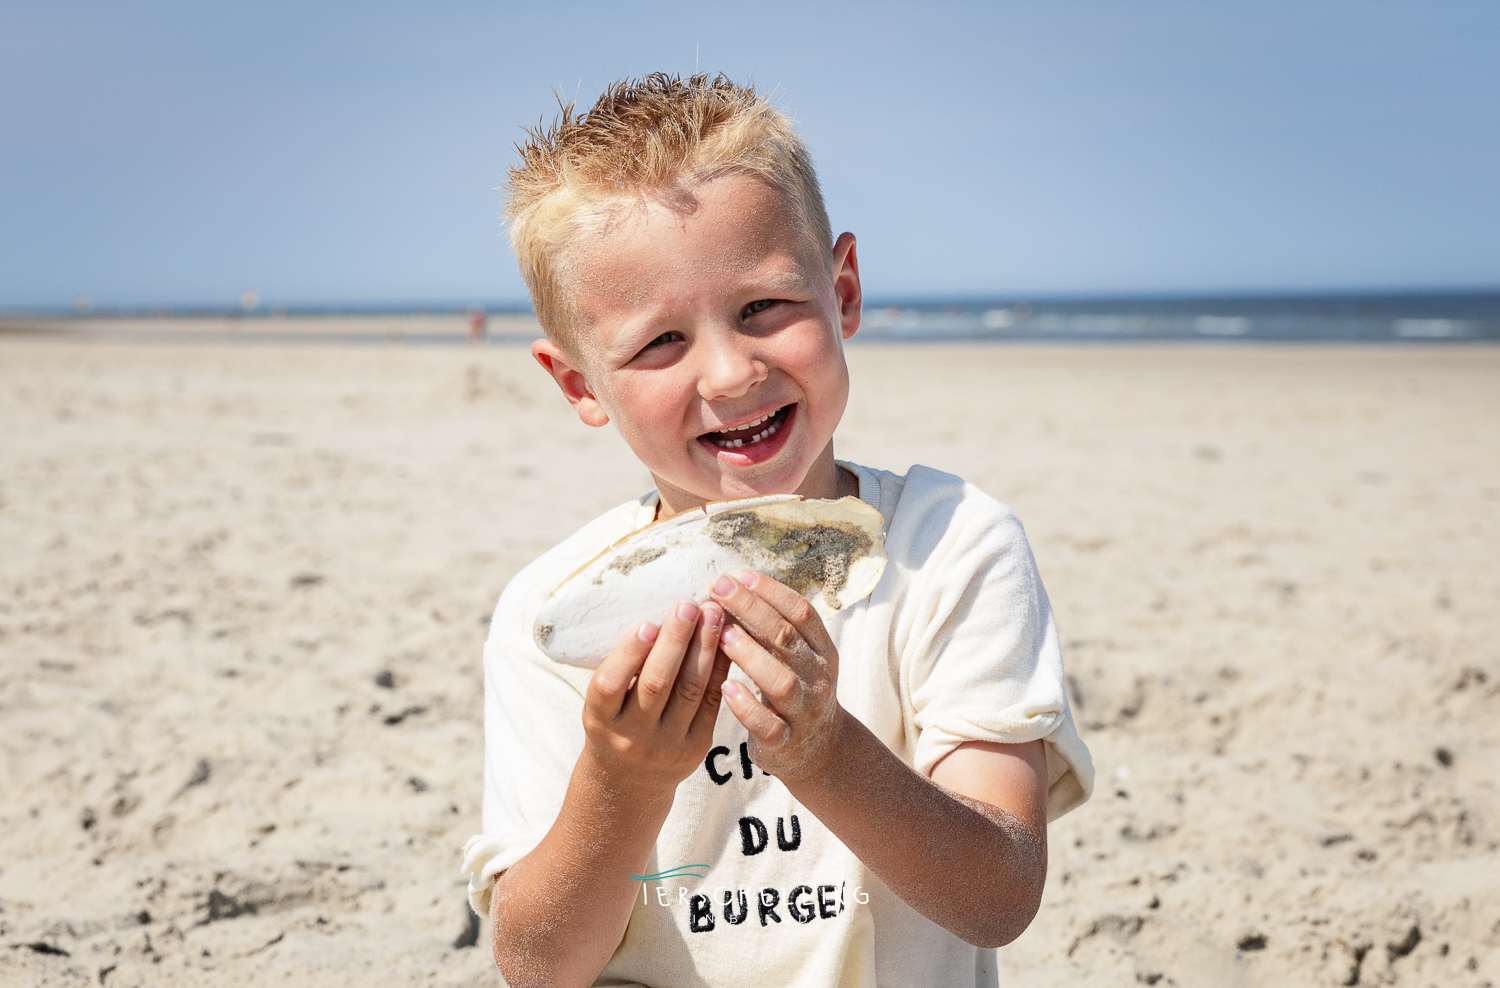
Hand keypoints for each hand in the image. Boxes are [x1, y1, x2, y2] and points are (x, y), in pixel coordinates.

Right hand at [582, 599, 729, 789]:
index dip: (629, 654)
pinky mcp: (696, 748)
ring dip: (704, 647)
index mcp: (600, 720)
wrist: (630, 782)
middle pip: (657, 684)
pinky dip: (719, 668)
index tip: (646, 623)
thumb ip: (621, 669)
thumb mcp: (603, 704)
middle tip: (688, 604)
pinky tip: (725, 640)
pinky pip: (711, 702)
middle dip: (675, 641)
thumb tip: (655, 612)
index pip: (610, 686)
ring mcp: (667, 746)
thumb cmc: (614, 724)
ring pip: (690, 690)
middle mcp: (632, 737)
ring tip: (712, 613)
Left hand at [709, 571, 845, 782]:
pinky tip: (725, 687)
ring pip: (780, 681)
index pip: (802, 612)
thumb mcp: (796, 657)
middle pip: (787, 638)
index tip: (739, 574)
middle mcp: (818, 678)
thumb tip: (733, 586)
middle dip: (752, 609)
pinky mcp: (785, 741)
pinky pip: (767, 724)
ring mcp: (803, 711)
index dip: (772, 591)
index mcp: (822, 651)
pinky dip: (746, 706)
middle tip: (719, 589)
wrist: (816, 750)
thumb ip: (773, 629)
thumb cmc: (795, 690)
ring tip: (722, 635)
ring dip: (750, 656)